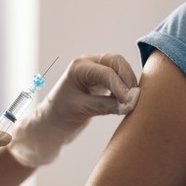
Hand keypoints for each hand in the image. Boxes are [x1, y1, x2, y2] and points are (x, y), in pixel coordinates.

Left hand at [8, 54, 139, 166]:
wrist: (51, 124)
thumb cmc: (60, 116)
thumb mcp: (82, 110)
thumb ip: (106, 105)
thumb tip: (129, 105)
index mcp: (79, 68)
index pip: (106, 72)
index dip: (120, 86)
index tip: (129, 101)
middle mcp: (88, 64)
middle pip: (116, 62)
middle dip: (127, 78)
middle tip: (134, 97)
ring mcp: (95, 70)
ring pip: (120, 67)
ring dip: (129, 81)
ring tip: (132, 99)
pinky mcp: (101, 80)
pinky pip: (119, 77)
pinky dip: (126, 86)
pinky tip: (128, 99)